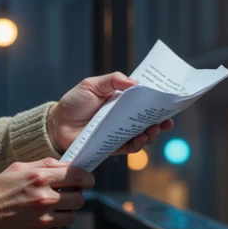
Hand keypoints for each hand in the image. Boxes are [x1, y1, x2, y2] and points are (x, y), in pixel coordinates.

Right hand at [0, 159, 94, 228]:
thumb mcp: (17, 168)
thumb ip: (44, 164)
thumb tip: (68, 165)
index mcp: (40, 178)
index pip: (78, 177)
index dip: (87, 179)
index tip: (87, 181)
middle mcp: (44, 199)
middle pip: (79, 199)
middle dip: (76, 196)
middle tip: (67, 195)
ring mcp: (42, 220)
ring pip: (71, 216)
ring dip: (66, 212)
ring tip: (52, 208)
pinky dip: (54, 224)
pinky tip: (40, 219)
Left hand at [49, 74, 173, 157]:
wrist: (56, 125)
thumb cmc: (74, 103)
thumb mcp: (92, 85)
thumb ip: (113, 80)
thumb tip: (136, 83)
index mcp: (121, 100)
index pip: (144, 100)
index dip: (158, 101)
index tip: (170, 100)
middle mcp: (123, 117)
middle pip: (148, 119)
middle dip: (161, 120)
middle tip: (167, 121)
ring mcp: (119, 133)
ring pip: (142, 135)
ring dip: (151, 133)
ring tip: (154, 130)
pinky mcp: (112, 147)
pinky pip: (129, 148)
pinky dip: (137, 144)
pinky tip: (140, 139)